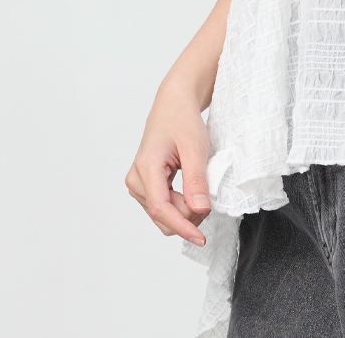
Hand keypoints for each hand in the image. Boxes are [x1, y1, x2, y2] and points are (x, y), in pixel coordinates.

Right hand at [125, 83, 212, 246]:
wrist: (173, 106)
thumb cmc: (183, 121)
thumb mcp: (196, 147)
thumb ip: (197, 180)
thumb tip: (200, 210)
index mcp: (146, 168)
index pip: (161, 209)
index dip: (182, 226)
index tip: (200, 238)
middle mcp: (136, 180)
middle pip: (163, 216)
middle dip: (188, 216)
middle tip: (208, 197)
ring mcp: (138, 185)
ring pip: (163, 215)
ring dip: (185, 211)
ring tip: (200, 189)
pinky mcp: (144, 187)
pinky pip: (163, 207)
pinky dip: (181, 205)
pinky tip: (192, 191)